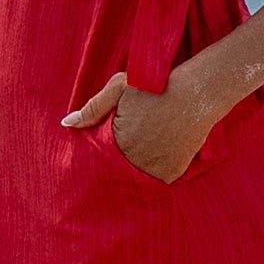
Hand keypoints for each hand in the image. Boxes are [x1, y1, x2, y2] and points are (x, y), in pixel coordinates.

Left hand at [61, 65, 216, 182]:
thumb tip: (67, 123)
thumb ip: (92, 109)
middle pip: (120, 166)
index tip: (122, 133)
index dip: (108, 145)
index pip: (102, 155)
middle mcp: (133, 161)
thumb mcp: (118, 89)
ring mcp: (153, 170)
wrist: (196, 94)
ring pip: (138, 173)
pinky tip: (165, 147)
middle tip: (140, 134)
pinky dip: (159, 167)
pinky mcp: (171, 174)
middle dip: (124, 154)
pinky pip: (158, 177)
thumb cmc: (155, 87)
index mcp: (116, 142)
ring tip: (153, 139)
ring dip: (141, 163)